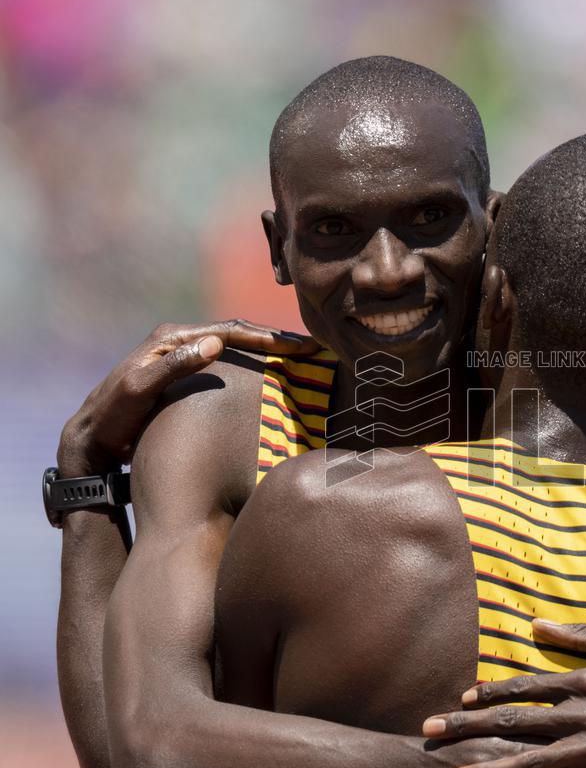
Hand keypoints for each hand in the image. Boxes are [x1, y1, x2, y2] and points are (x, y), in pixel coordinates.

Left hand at [58, 320, 317, 474]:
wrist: (93, 436)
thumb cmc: (115, 415)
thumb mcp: (142, 389)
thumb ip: (176, 365)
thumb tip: (217, 343)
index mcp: (173, 337)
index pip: (231, 330)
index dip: (268, 337)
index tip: (300, 347)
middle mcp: (180, 341)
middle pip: (238, 334)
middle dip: (276, 340)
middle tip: (311, 349)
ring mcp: (183, 357)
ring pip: (236, 348)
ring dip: (267, 352)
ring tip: (300, 361)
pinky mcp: (186, 375)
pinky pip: (228, 365)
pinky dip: (253, 367)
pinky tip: (270, 379)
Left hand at [423, 619, 585, 767]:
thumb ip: (580, 635)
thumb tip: (537, 624)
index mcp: (583, 681)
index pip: (524, 686)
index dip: (489, 693)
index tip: (460, 700)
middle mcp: (581, 715)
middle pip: (515, 721)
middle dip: (469, 729)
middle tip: (431, 734)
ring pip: (533, 762)